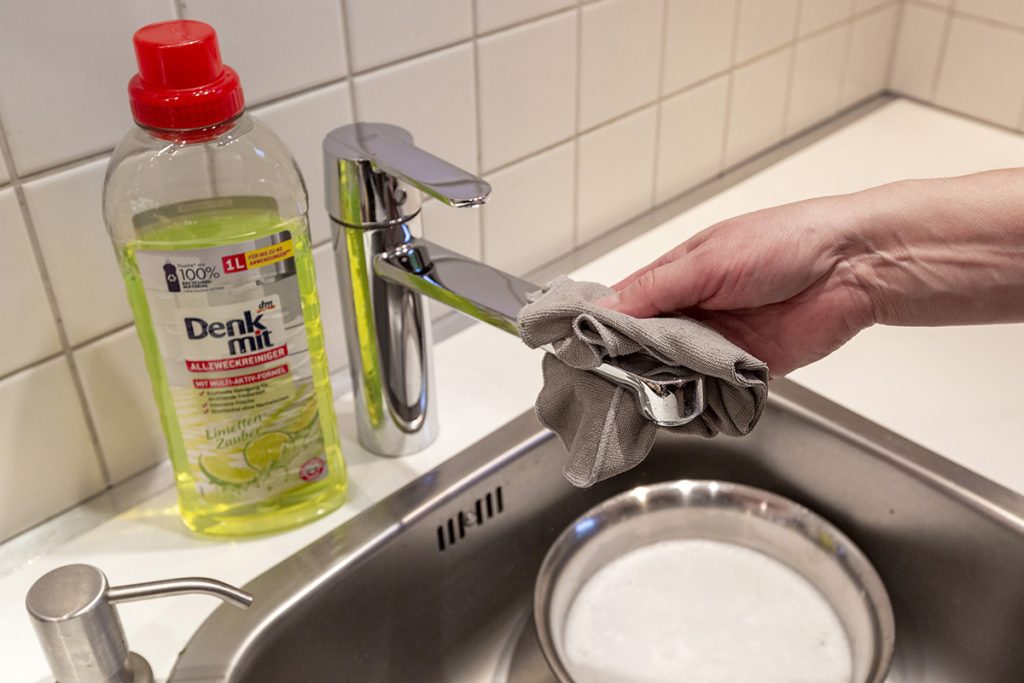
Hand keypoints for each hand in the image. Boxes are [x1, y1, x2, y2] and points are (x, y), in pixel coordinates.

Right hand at [600, 195, 876, 376]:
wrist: (851, 270)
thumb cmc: (783, 244)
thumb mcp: (707, 260)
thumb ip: (654, 290)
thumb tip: (601, 310)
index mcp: (675, 276)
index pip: (622, 305)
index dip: (596, 326)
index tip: (573, 349)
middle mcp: (690, 311)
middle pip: (640, 345)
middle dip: (623, 363)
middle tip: (599, 384)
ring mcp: (715, 343)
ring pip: (669, 373)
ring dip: (657, 383)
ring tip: (637, 395)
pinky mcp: (741, 371)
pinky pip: (707, 391)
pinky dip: (693, 398)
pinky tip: (677, 405)